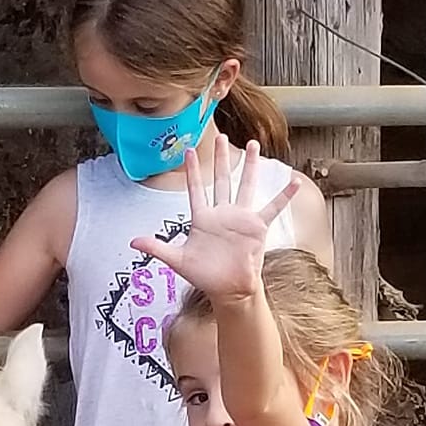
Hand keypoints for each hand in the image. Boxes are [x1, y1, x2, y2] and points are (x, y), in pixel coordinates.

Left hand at [131, 140, 299, 301]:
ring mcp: (241, 218)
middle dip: (220, 158)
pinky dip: (284, 196)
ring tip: (253, 144)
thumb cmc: (204, 276)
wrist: (228, 289)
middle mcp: (222, 214)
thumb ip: (157, 248)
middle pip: (221, 180)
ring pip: (246, 186)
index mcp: (202, 219)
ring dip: (250, 166)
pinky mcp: (257, 227)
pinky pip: (272, 208)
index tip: (188, 150)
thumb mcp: (178, 261)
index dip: (191, 171)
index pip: (195, 190)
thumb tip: (133, 243)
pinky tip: (293, 181)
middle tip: (218, 136)